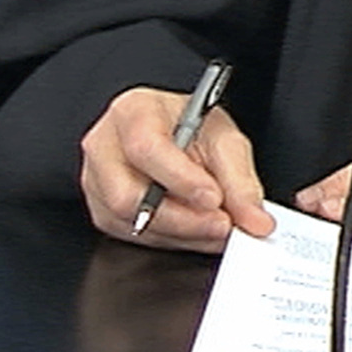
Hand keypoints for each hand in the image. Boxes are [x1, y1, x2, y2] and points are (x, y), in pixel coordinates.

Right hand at [80, 86, 274, 252]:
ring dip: (181, 233)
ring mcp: (96, 181)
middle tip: (223, 225)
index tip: (214, 198)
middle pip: (127, 195)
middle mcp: (104, 146)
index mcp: (132, 112)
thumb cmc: (192, 130)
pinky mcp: (102, 212)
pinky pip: (133, 237)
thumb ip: (240, 180)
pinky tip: (197, 230)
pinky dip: (172, 240)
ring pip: (130, 222)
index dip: (180, 179)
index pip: (145, 147)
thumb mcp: (224, 141)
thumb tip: (255, 220)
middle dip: (182, 218)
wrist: (173, 136)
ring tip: (216, 228)